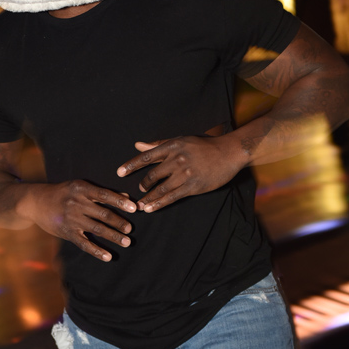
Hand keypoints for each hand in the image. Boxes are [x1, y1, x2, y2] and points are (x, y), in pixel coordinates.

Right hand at [18, 181, 136, 261]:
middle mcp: (77, 203)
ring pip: (96, 229)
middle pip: (103, 214)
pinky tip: (108, 256)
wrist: (36, 202)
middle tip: (130, 229)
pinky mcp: (67, 232)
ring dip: (113, 236)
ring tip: (127, 242)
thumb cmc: (63, 193)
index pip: (105, 195)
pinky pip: (84, 243)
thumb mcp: (80, 187)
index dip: (120, 202)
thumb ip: (102, 193)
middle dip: (119, 222)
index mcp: (82, 189)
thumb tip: (126, 195)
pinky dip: (97, 251)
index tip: (134, 208)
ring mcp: (71, 219)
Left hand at [116, 136, 245, 212]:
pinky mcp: (192, 186)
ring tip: (141, 204)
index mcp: (172, 146)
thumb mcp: (181, 140)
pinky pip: (171, 197)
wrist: (229, 153)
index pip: (147, 156)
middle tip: (138, 190)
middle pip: (152, 174)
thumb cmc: (204, 145)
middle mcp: (177, 159)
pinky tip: (151, 208)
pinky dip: (159, 203)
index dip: (131, 165)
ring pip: (160, 188)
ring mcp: (184, 173)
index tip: (119, 172)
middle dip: (143, 185)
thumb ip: (158, 145)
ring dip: (148, 198)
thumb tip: (137, 145)